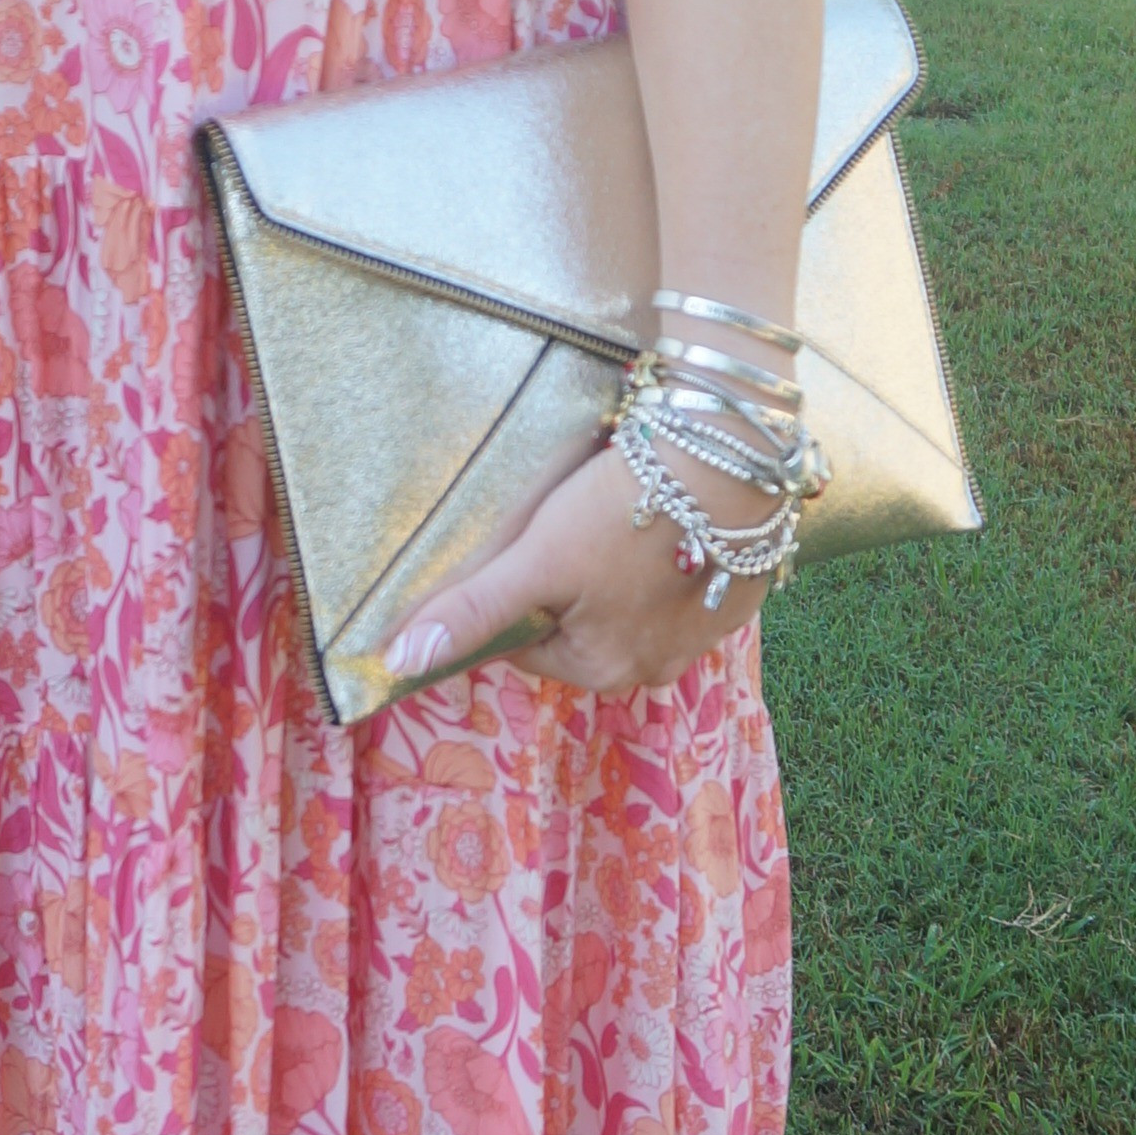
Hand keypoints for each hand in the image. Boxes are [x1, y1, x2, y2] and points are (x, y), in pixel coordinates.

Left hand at [384, 432, 772, 699]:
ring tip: (615, 517)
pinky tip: (664, 519)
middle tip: (568, 524)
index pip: (525, 642)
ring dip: (617, 573)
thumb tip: (398, 663)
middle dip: (565, 585)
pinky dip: (666, 560)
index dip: (514, 593)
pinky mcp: (737, 597)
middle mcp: (654, 669)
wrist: (729, 465)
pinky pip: (682, 587)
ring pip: (630, 607)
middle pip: (577, 628)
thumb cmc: (622, 513)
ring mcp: (702, 637)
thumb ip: (472, 612)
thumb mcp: (536, 560)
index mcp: (600, 669)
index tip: (523, 548)